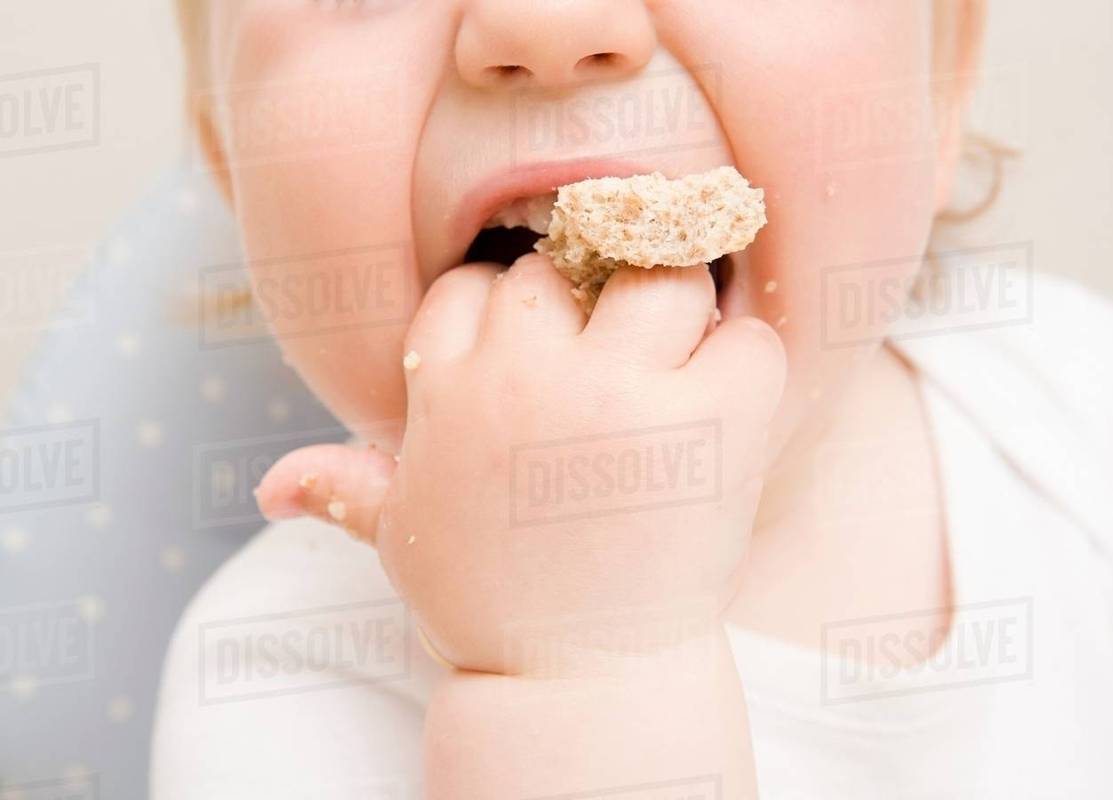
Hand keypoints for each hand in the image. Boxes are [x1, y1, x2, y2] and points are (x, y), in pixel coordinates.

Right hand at [256, 253, 784, 674]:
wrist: (576, 681)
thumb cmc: (490, 603)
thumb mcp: (403, 539)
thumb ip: (345, 490)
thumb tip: (270, 485)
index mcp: (448, 390)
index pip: (472, 287)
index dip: (508, 316)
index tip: (534, 359)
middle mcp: (526, 376)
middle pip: (563, 271)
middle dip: (585, 308)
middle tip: (611, 367)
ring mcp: (620, 392)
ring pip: (661, 280)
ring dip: (674, 315)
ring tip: (672, 372)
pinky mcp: (707, 421)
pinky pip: (749, 340)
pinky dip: (747, 362)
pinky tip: (721, 409)